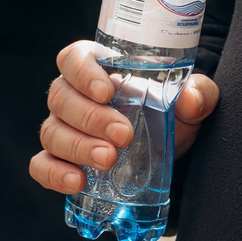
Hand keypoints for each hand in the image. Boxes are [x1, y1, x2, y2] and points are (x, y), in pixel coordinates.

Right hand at [31, 40, 219, 194]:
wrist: (170, 156)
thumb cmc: (172, 117)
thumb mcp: (191, 103)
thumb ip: (199, 94)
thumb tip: (192, 98)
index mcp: (98, 69)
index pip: (74, 58)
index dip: (83, 72)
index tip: (106, 90)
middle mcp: (73, 96)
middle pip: (60, 97)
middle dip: (90, 117)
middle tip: (123, 135)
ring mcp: (63, 129)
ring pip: (51, 131)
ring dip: (77, 146)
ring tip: (108, 160)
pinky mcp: (60, 162)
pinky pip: (42, 165)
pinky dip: (54, 173)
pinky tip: (77, 181)